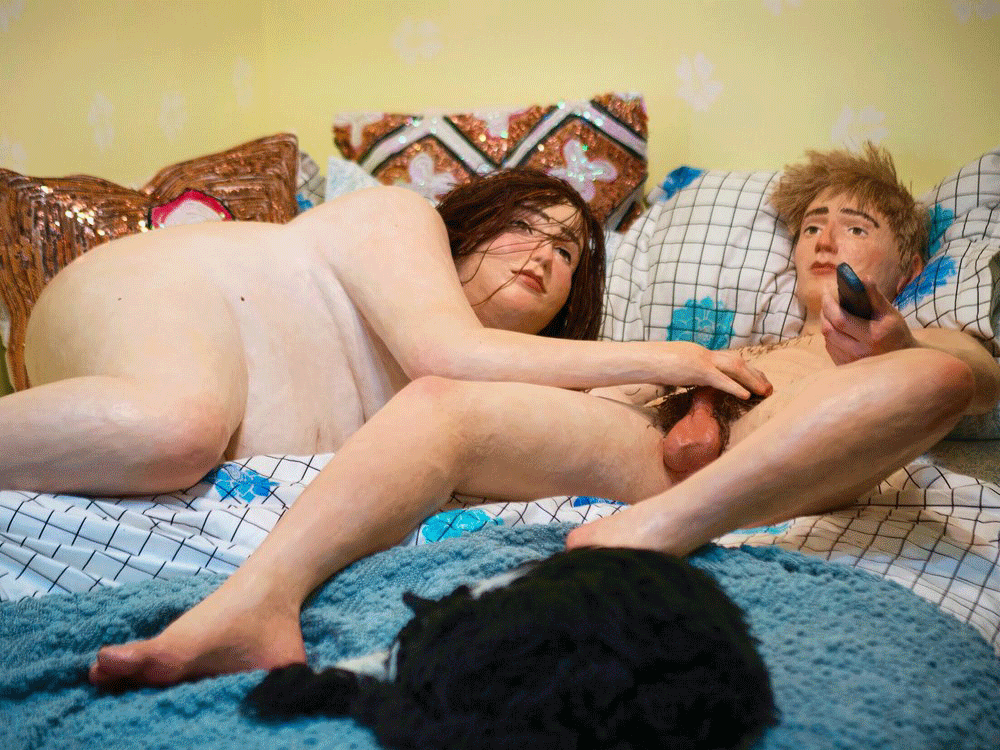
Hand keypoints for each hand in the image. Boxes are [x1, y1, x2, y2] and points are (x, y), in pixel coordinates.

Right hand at [656, 342, 771, 399]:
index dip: (744, 370)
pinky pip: (719, 379)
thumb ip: (682, 373)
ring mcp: (701, 360)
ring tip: (765, 392)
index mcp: (698, 353)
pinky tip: (746, 396)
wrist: (641, 358)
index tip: (756, 379)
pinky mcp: (695, 370)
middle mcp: (704, 354)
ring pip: (734, 368)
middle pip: (737, 361)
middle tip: (768, 387)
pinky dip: (734, 387)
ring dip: (752, 380)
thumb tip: (681, 382)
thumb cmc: (650, 364)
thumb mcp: (671, 368)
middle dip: (755, 374)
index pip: (727, 360)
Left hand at [819, 282, 916, 364]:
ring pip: (827, 339)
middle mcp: (859, 351)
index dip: (828, 305)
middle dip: (824, 312)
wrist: (902, 358)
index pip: (840, 320)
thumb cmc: (896, 332)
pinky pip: (830, 348)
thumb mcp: (890, 312)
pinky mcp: (846, 366)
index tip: (826, 291)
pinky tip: (836, 328)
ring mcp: (851, 361)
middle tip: (826, 300)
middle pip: (829, 330)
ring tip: (830, 312)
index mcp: (872, 336)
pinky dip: (829, 335)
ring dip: (825, 323)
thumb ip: (875, 296)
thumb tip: (863, 278)